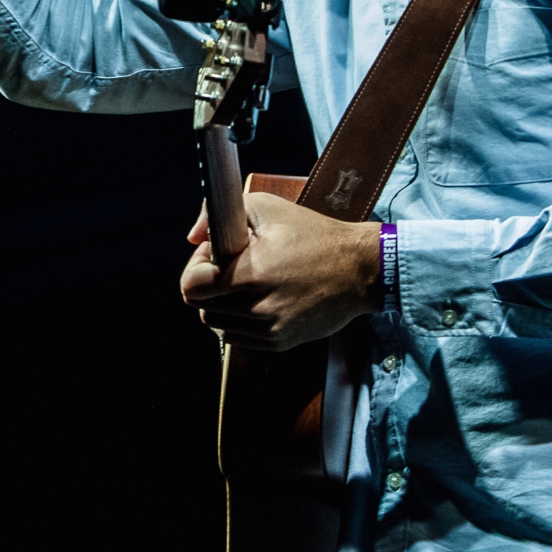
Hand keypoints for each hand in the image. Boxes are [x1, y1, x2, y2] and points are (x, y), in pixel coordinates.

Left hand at [181, 187, 380, 351]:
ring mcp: (270, 329)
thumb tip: (194, 236)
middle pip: (202, 308)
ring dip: (224, 307)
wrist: (359, 269)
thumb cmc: (313, 234)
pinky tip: (258, 301)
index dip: (196, 269)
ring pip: (219, 326)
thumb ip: (218, 215)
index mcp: (251, 274)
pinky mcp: (281, 343)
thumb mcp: (266, 207)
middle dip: (209, 289)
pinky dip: (240, 323)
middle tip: (231, 270)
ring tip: (246, 286)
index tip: (213, 259)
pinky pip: (240, 339)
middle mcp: (258, 308)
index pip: (192, 287)